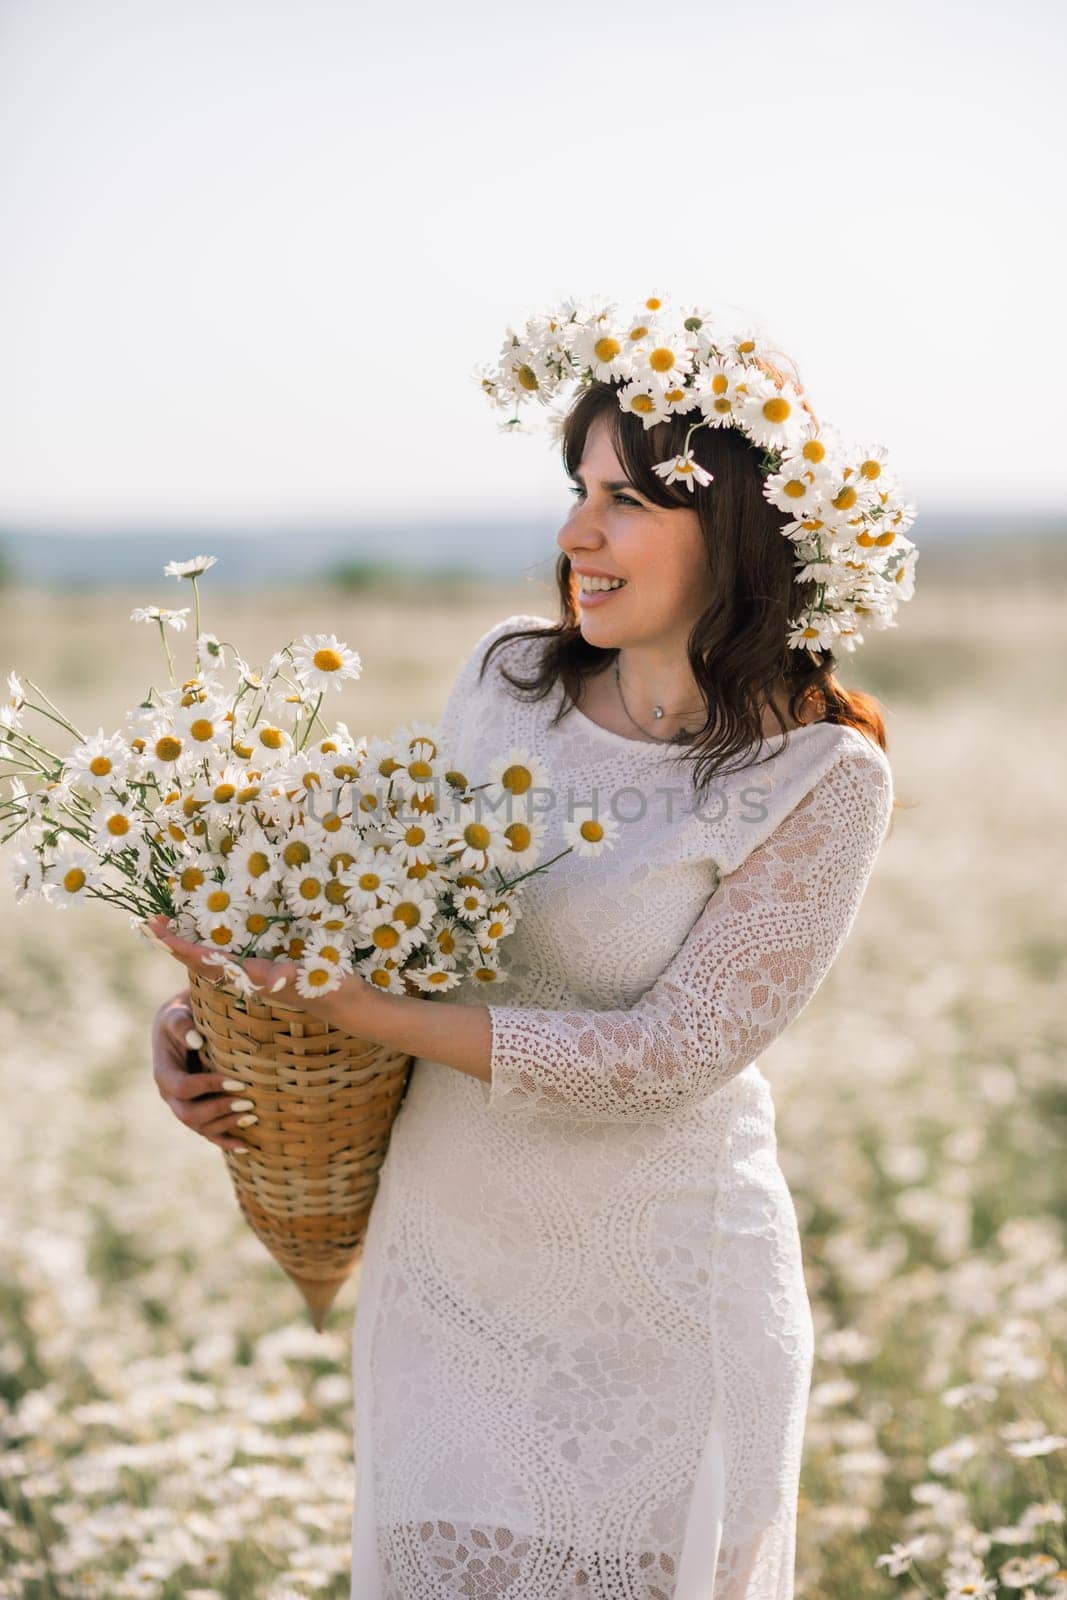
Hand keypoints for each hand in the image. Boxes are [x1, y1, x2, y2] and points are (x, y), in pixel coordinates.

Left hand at [143, 913, 373, 1030]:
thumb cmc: (335, 989)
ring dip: (189, 948)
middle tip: (151, 924)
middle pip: (201, 963)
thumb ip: (296, 978)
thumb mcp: (317, 979)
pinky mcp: (265, 976)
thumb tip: (275, 977)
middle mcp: (249, 979)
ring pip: (212, 965)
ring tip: (170, 930)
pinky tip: (208, 944)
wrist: (350, 1007)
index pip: (209, 961)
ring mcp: (256, 979)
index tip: (158, 931)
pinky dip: (211, 953)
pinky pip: (230, 964)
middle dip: (175, 945)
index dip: (182, 947)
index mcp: (255, 976)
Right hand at [151, 986, 254, 1152]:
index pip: (183, 1088)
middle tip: (248, 1102)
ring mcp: (184, 1106)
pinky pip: (209, 1133)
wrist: (183, 1025)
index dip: (208, 1087)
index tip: (237, 1081)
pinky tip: (246, 1147)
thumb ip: (182, 1024)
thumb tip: (195, 1039)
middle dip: (219, 1110)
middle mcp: (171, 1095)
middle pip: (189, 1115)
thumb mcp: (175, 1014)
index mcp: (164, 1073)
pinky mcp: (198, 1110)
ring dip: (227, 1124)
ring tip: (253, 1115)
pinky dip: (227, 1141)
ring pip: (201, 1127)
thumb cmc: (182, 1016)